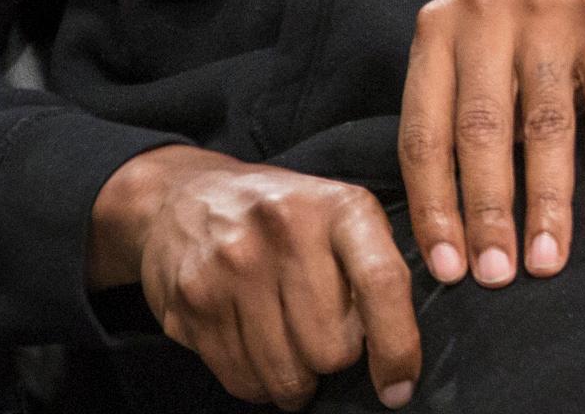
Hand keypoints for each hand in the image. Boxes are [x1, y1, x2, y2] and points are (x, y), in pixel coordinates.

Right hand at [88, 145, 419, 408]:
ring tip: (292, 347)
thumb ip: (376, 265)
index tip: (399, 386)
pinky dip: (259, 383)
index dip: (397, 345)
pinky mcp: (194, 303)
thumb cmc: (283, 215)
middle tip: (324, 337)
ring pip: (286, 376)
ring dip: (297, 380)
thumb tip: (401, 345)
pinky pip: (243, 381)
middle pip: (332, 348)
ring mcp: (233, 268)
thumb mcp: (340, 213)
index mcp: (339, 207)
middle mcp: (285, 232)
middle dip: (335, 359)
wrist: (183, 198)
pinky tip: (258, 351)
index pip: (382, 282)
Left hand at [398, 0, 584, 288]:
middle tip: (496, 275)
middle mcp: (487, 7)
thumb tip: (449, 227)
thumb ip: (462, 112)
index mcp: (441, 25)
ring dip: (548, 204)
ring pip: (545, 126)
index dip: (433, 205)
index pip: (424, 129)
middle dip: (487, 213)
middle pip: (480, 130)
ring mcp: (550, 6)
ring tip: (548, 260)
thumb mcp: (485, 53)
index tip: (448, 267)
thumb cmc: (542, 31)